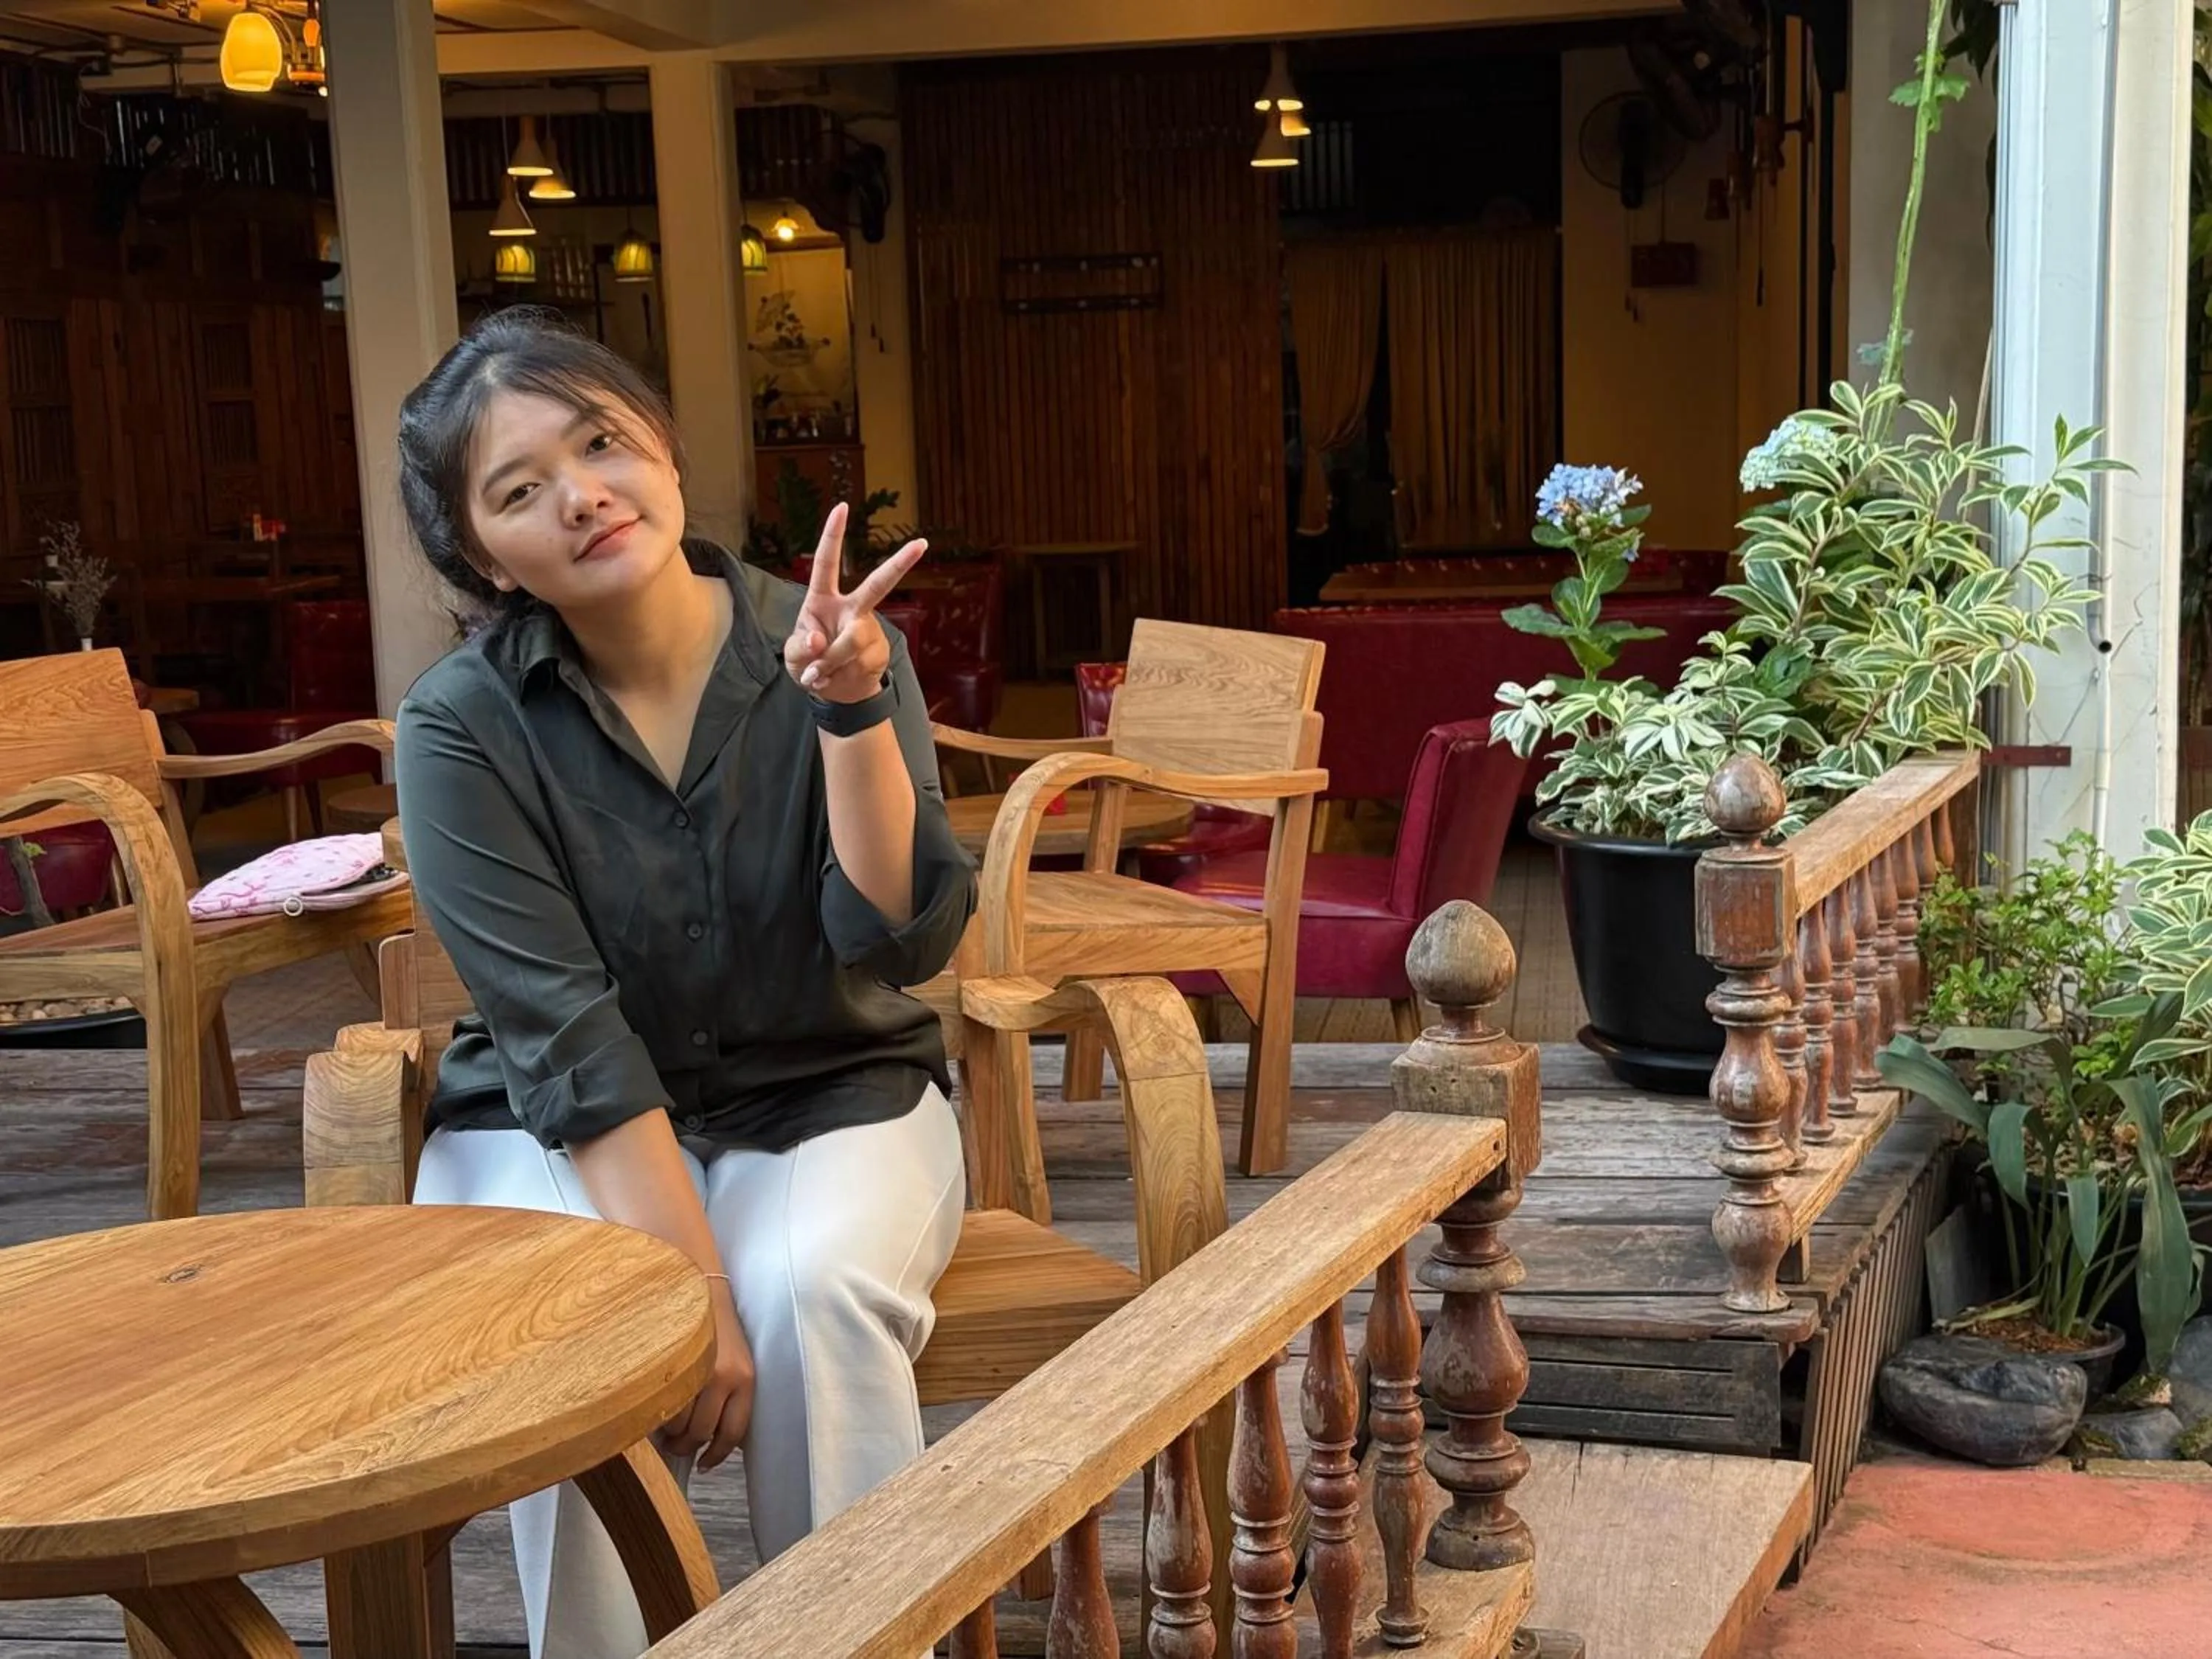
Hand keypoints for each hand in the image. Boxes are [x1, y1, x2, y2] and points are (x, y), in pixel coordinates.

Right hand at [660, 1279, 754, 1471]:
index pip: (733, 1432)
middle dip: (687, 1446)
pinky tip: (653, 1408)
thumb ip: (726, 1396)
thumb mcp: (732, 1361)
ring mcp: (697, 1370)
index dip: (717, 1454)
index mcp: (745, 1379)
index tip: (705, 1463)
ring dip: (668, 1431)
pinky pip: (661, 1406)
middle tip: (675, 1444)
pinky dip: (655, 1414)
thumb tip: (707, 1439)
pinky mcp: (671, 1364)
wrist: (696, 1282)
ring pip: (678, 1424)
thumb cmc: (713, 1328)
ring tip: (663, 1421)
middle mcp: (725, 1377)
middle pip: (702, 1433)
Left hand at [784, 501, 926, 704]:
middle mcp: (850, 608)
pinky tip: (836, 677)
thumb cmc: (809, 663)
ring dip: (830, 662)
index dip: (832, 536)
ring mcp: (867, 629)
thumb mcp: (793, 656)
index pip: (826, 563)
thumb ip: (800, 647)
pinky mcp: (878, 651)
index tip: (841, 507)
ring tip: (818, 674)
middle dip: (900, 564)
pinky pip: (856, 664)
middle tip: (921, 544)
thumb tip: (819, 639)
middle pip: (878, 585)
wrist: (837, 691)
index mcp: (823, 599)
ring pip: (851, 642)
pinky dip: (838, 676)